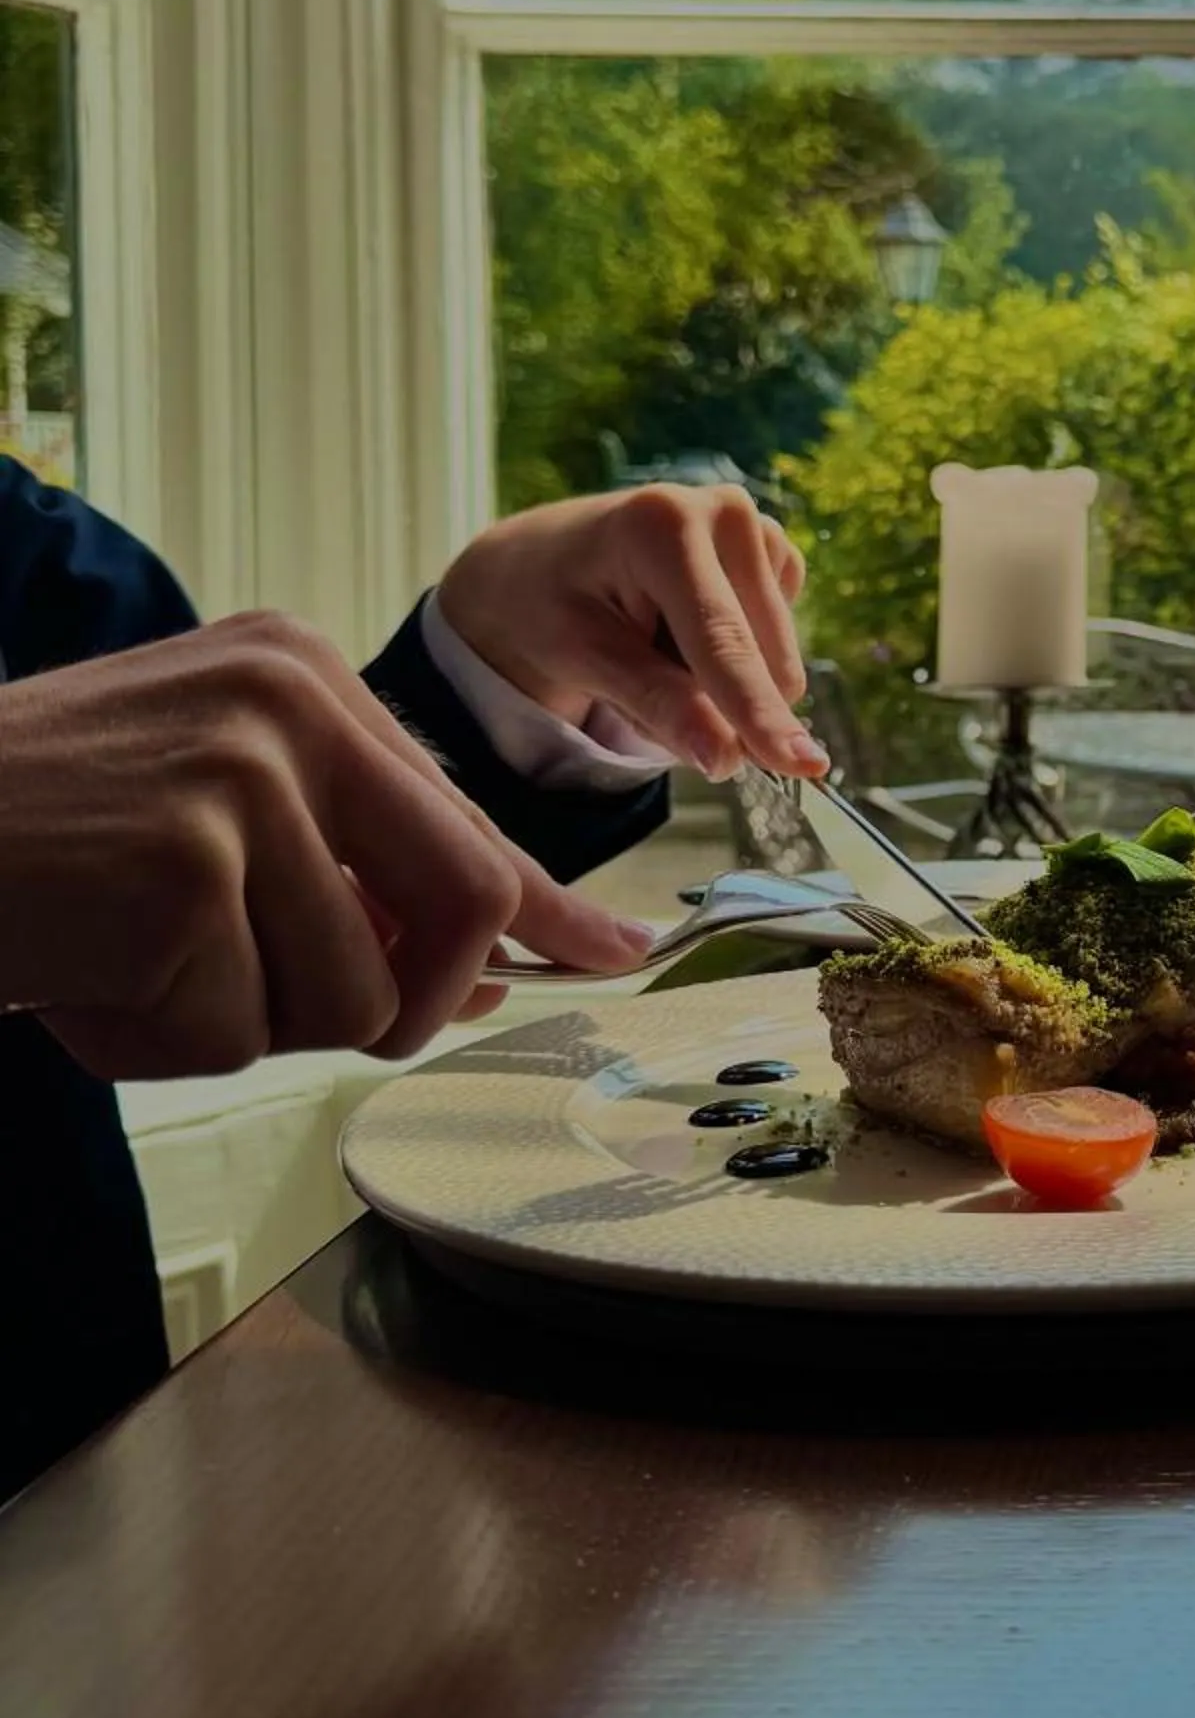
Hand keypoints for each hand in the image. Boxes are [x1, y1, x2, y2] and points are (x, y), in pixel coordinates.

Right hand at [0, 613, 658, 1081]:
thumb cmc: (30, 842)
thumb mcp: (203, 808)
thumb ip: (341, 868)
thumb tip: (483, 968)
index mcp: (303, 674)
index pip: (470, 814)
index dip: (547, 909)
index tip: (614, 955)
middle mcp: (290, 703)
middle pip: (462, 900)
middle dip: (410, 1000)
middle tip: (313, 1016)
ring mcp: (241, 777)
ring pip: (343, 994)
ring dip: (238, 1026)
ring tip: (133, 967)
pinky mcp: (183, 867)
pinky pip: (235, 1029)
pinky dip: (158, 1043)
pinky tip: (85, 980)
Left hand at [435, 486, 821, 783]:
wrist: (544, 560)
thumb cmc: (549, 605)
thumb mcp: (583, 658)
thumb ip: (658, 704)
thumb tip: (729, 757)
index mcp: (665, 525)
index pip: (722, 640)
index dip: (758, 710)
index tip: (804, 767)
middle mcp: (725, 511)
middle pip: (761, 655)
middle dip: (715, 701)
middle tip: (635, 679)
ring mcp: (756, 527)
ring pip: (774, 657)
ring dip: (718, 682)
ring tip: (653, 646)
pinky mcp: (774, 551)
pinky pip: (776, 641)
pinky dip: (733, 659)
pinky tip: (684, 631)